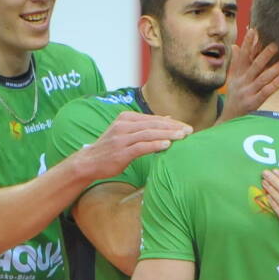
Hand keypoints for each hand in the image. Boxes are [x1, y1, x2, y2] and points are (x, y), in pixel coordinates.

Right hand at [73, 111, 190, 178]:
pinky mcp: (120, 152)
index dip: (171, 123)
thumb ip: (146, 125)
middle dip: (173, 127)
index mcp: (126, 118)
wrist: (89, 162)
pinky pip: (141, 147)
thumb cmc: (111, 148)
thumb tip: (168, 118)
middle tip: (189, 131)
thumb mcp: (127, 132)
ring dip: (167, 135)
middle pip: (153, 124)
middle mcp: (123, 125)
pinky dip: (154, 145)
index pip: (153, 119)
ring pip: (148, 134)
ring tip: (182, 137)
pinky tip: (167, 146)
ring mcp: (121, 138)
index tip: (186, 127)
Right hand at [216, 31, 278, 122]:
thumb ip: (236, 63)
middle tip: (276, 44)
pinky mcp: (253, 103)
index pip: (242, 56)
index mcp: (237, 75)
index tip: (254, 30)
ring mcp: (247, 93)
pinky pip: (265, 92)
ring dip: (274, 69)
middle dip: (264, 54)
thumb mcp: (233, 80)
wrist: (227, 120)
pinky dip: (274, 84)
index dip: (247, 43)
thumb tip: (236, 46)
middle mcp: (241, 82)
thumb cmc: (234, 98)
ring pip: (262, 78)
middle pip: (253, 66)